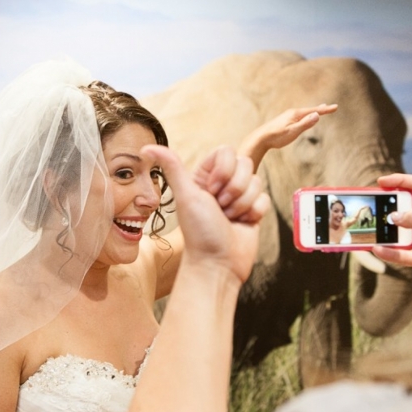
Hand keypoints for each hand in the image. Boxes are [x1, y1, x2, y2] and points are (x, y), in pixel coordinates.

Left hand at [142, 145, 268, 282]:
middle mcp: (222, 184)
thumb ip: (172, 167)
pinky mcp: (253, 210)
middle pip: (245, 164)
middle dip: (234, 189)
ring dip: (243, 204)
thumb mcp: (185, 196)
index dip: (224, 171)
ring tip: (229, 218)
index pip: (227, 152)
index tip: (211, 191)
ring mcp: (239, 197)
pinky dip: (254, 213)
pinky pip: (265, 198)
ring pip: (257, 181)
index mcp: (205, 176)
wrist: (217, 264)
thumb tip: (147, 147)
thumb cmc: (199, 233)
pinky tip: (242, 224)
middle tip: (220, 208)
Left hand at [239, 104, 337, 170]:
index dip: (326, 110)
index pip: (314, 111)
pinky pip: (298, 117)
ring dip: (312, 112)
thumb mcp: (293, 131)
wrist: (260, 138)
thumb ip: (305, 124)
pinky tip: (302, 119)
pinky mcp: (284, 122)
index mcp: (295, 114)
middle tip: (329, 107)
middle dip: (320, 109)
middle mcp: (292, 113)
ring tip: (318, 110)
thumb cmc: (277, 136)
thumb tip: (317, 115)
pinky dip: (305, 116)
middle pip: (309, 110)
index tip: (336, 107)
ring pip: (303, 113)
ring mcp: (287, 117)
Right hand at [370, 174, 411, 288]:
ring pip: (399, 231)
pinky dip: (388, 251)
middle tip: (373, 208)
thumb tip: (394, 216)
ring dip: (386, 232)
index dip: (400, 181)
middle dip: (389, 208)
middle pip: (405, 208)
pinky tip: (379, 249)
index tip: (381, 182)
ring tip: (372, 231)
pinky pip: (399, 251)